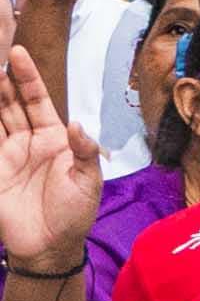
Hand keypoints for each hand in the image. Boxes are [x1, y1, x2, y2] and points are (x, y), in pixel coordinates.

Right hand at [0, 44, 101, 267]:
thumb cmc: (75, 213)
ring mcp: (7, 154)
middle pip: (10, 104)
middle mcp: (28, 141)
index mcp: (54, 138)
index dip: (27, 78)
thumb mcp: (88, 182)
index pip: (38, 101)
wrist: (50, 246)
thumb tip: (76, 123)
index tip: (18, 53)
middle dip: (0, 81)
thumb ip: (84, 151)